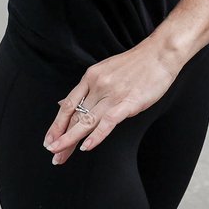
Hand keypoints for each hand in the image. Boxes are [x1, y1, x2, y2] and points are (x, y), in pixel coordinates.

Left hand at [44, 43, 179, 164]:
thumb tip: (65, 103)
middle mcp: (98, 85)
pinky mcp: (128, 102)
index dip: (57, 124)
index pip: (68, 105)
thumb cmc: (135, 64)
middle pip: (75, 116)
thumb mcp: (105, 71)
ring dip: (71, 140)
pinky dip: (96, 135)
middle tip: (53, 154)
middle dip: (62, 137)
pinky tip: (87, 146)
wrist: (159, 53)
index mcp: (90, 77)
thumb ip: (86, 89)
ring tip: (60, 155)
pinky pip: (108, 122)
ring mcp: (112, 94)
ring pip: (87, 120)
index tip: (49, 140)